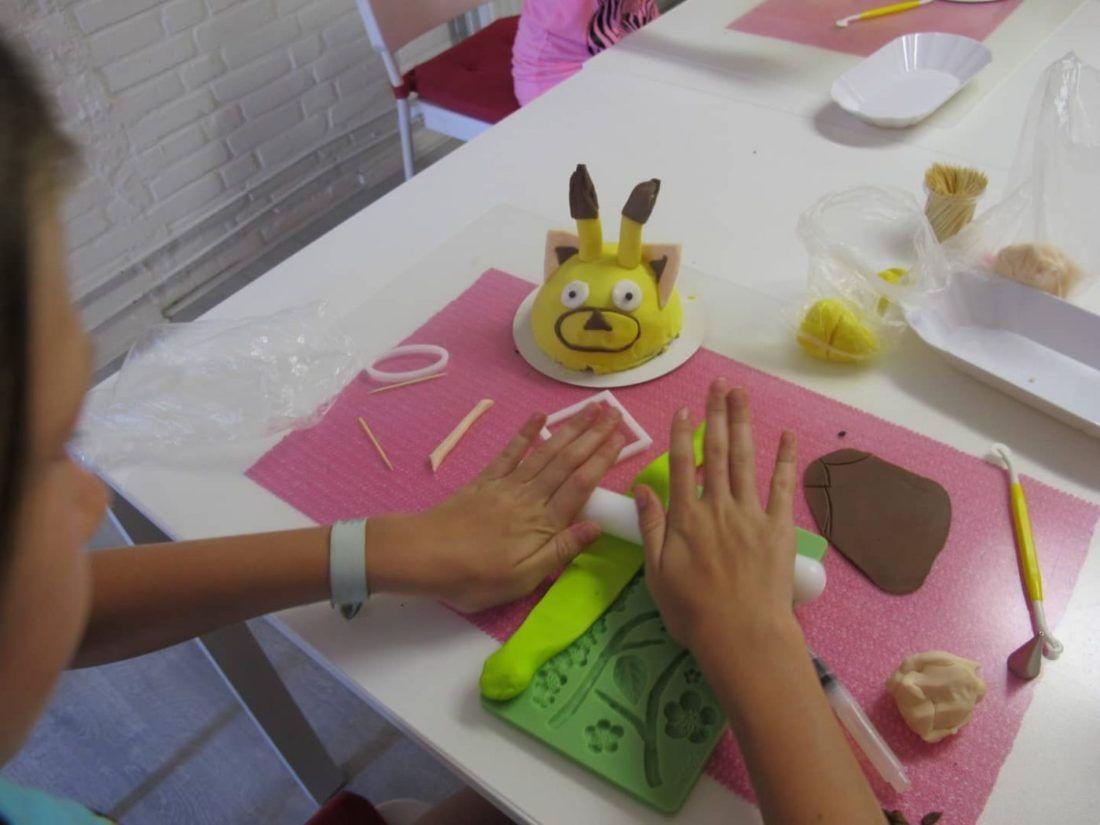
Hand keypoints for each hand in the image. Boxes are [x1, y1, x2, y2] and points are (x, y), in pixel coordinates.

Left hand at [367, 405, 624, 611]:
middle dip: (593, 435)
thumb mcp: (523, 578)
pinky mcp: (485, 481)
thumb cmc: (475, 577)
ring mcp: (506, 485)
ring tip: (591, 409)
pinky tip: (540, 416)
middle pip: (567, 460)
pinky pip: (510, 452)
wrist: (422, 556)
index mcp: (543, 522)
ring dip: (570, 428)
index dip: (603, 459)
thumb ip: (560, 550)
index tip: (623, 437)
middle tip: (616, 412)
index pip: (580, 484)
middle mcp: (529, 496)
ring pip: (545, 451)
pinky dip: (526, 432)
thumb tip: (596, 526)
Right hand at [634, 380, 800, 657]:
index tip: (683, 408)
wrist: (742, 635)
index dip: (682, 434)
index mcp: (686, 517)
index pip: (682, 464)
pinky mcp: (778, 527)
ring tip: (742, 394)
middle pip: (717, 452)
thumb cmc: (693, 610)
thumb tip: (642, 488)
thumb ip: (650, 527)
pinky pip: (782, 487)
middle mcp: (718, 507)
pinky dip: (785, 459)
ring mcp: (751, 514)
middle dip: (716, 415)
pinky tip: (787, 435)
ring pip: (746, 459)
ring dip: (743, 423)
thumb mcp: (656, 572)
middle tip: (719, 384)